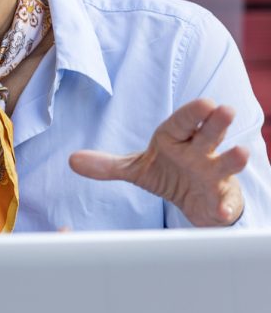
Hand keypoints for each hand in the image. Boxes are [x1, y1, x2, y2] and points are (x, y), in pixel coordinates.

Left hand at [68, 98, 247, 226]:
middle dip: (216, 123)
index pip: (183, 122)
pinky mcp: (220, 197)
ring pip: (224, 163)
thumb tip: (72, 160)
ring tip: (240, 153)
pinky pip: (224, 202)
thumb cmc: (168, 172)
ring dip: (232, 159)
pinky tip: (222, 210)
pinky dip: (224, 206)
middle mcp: (198, 152)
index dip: (192, 113)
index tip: (205, 103)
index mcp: (176, 139)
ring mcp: (212, 174)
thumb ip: (107, 164)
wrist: (194, 199)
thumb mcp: (135, 168)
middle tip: (225, 110)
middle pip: (208, 135)